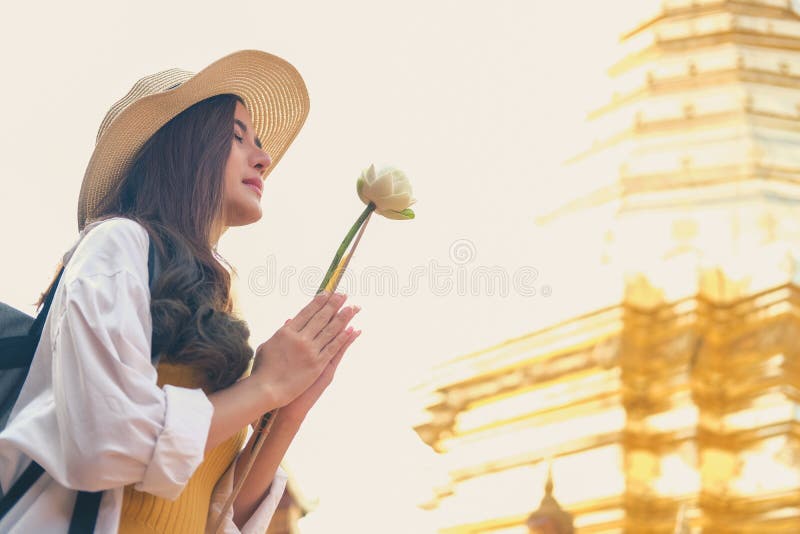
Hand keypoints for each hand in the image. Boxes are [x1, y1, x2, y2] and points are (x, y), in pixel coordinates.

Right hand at [251, 291, 359, 407]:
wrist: (266, 389)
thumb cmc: (263, 369)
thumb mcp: (268, 345)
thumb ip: (282, 332)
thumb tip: (290, 320)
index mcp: (286, 332)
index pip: (306, 312)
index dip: (319, 301)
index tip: (328, 292)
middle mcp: (300, 338)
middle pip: (321, 317)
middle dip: (334, 304)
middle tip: (344, 295)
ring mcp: (310, 351)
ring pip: (330, 330)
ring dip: (343, 317)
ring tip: (352, 307)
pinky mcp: (318, 364)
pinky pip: (333, 347)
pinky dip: (343, 337)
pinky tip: (352, 329)